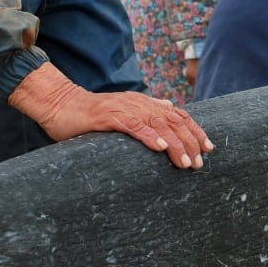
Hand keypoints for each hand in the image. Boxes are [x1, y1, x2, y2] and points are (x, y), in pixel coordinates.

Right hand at [9, 62, 212, 168]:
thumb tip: (169, 107)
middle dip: (190, 142)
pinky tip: (161, 147)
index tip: (208, 149)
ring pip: (158, 125)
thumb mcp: (122, 112)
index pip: (177, 115)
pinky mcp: (109, 117)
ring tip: (185, 162)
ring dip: (175, 144)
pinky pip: (133, 126)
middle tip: (199, 163)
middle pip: (173, 120)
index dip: (195, 131)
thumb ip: (145, 111)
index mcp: (143, 103)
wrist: (59, 105)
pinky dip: (149, 136)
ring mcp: (124, 109)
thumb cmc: (89, 115)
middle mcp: (138, 103)